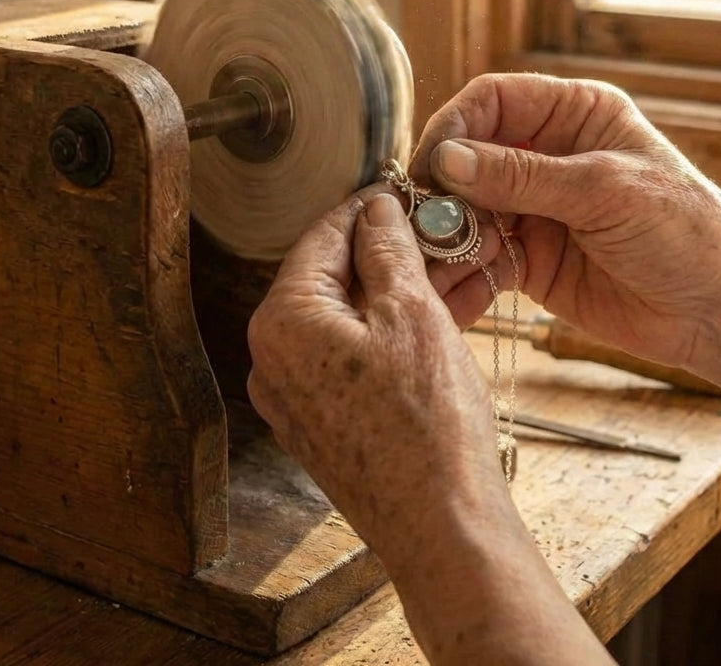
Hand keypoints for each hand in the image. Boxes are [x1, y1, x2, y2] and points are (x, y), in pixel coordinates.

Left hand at [248, 184, 616, 665]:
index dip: (366, 209)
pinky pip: (351, 356)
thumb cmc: (428, 425)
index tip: (399, 193)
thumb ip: (387, 249)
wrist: (443, 528)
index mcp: (282, 323)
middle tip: (433, 232)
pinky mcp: (322, 422)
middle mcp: (273, 359)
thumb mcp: (412, 313)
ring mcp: (294, 396)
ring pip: (347, 318)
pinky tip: (435, 314)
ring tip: (447, 269)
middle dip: (386, 252)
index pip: (320, 237)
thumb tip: (376, 210)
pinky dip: (389, 331)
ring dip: (395, 291)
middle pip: (331, 278)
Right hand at [410, 73, 720, 368]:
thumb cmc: (686, 232)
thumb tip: (446, 159)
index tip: (430, 165)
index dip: (455, 126)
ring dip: (447, 233)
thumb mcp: (603, 191)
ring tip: (433, 260)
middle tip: (422, 220)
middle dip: (443, 187)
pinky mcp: (529, 258)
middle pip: (469, 156)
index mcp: (575, 115)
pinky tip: (453, 287)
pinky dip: (462, 270)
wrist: (720, 311)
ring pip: (467, 209)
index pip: (493, 101)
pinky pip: (480, 256)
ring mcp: (535, 208)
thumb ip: (521, 176)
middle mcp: (548, 155)